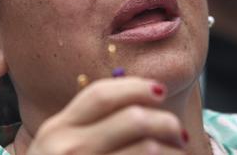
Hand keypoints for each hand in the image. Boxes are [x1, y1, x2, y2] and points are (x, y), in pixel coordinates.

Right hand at [25, 77, 187, 154]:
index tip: (160, 90)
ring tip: (180, 153)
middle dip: (164, 121)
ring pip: (147, 149)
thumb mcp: (57, 147)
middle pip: (131, 118)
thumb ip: (86, 126)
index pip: (101, 95)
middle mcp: (67, 148)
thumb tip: (140, 104)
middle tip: (178, 132)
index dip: (135, 87)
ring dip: (173, 151)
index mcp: (57, 129)